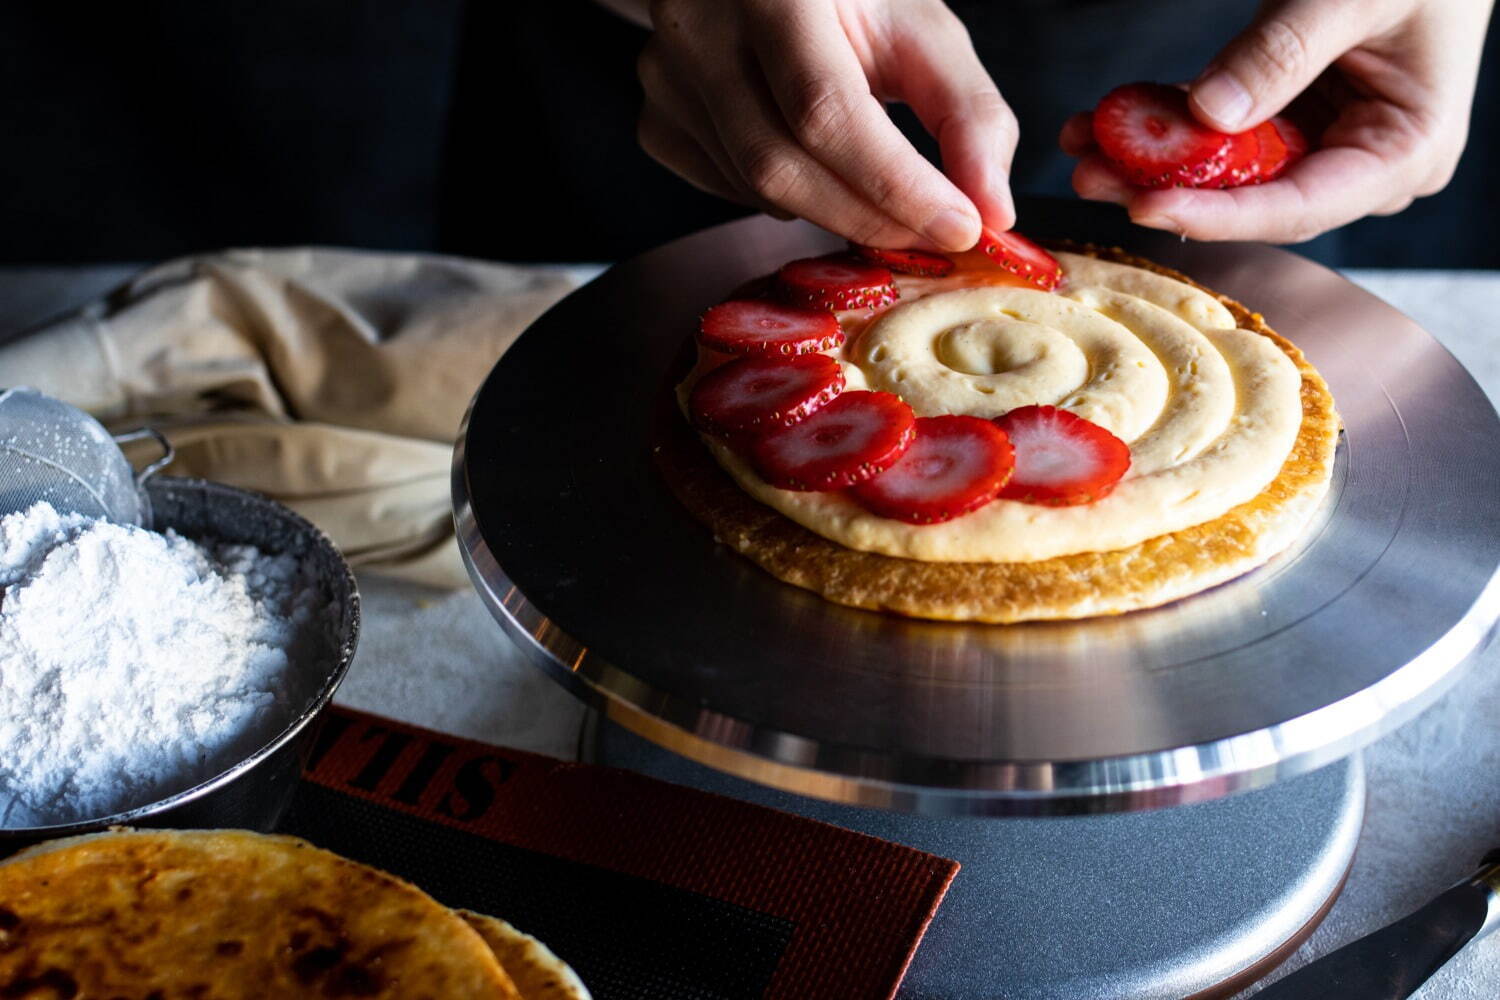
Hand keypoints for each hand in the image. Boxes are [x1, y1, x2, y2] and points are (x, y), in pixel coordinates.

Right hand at [636, 0, 1016, 249]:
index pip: (826, 112)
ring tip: (877, 187)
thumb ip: (965, 111)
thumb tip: (990, 209)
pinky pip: (726, 191)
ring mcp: (666, 78)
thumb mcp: (916, 25)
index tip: (960, 226)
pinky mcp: (654, 118)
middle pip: (780, 166)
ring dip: (833, 209)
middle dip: (869, 216)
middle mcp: (702, 29)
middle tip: (931, 233)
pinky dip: (784, 199)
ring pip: (755, 189)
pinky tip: (810, 164)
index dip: (895, 184)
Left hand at [1061, 0, 1494, 242]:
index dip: (1216, 215)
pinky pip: (1224, 134)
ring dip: (1152, 160)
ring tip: (1084, 147)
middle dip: (1167, 187)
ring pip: (1228, 170)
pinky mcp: (1294, 120)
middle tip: (1091, 178)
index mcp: (1406, 154)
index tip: (1145, 206)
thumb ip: (1282, 54)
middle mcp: (1366, 164)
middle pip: (1253, 196)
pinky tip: (1109, 122)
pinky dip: (1169, 125)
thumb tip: (1207, 113)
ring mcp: (1329, 143)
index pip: (1298, 207)